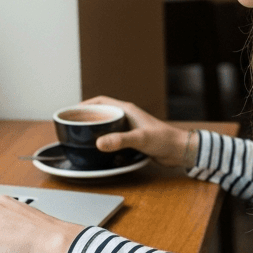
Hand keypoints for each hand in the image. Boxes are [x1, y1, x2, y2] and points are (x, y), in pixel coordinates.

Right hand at [81, 95, 197, 167]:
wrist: (180, 150)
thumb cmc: (165, 140)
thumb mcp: (140, 139)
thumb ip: (120, 140)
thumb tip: (99, 143)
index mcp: (127, 110)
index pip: (101, 102)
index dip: (85, 105)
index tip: (72, 111)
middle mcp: (127, 117)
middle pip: (102, 113)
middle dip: (86, 118)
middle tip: (72, 126)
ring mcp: (130, 128)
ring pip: (107, 125)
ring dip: (95, 129)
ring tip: (81, 137)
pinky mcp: (133, 139)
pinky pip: (114, 136)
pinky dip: (104, 140)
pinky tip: (99, 149)